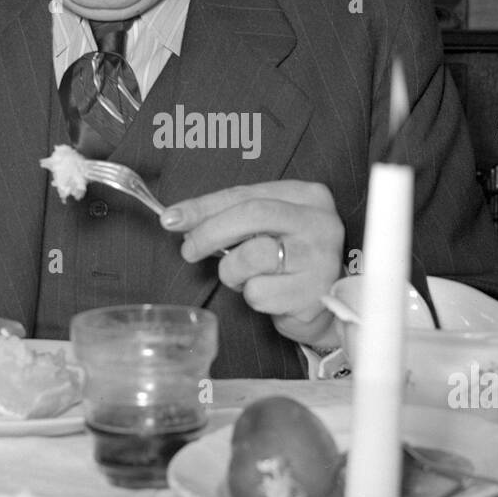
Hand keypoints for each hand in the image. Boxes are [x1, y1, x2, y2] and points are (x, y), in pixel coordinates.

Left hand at [161, 181, 343, 348]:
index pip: (246, 193)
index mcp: (308, 196)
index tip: (172, 218)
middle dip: (209, 232)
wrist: (326, 303)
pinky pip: (259, 293)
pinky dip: (252, 296)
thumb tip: (178, 219)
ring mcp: (321, 258)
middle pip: (251, 215)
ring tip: (246, 277)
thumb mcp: (266, 228)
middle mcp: (321, 222)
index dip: (204, 206)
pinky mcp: (314, 293)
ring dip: (233, 272)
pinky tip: (270, 295)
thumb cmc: (289, 259)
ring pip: (251, 257)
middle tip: (189, 250)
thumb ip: (230, 217)